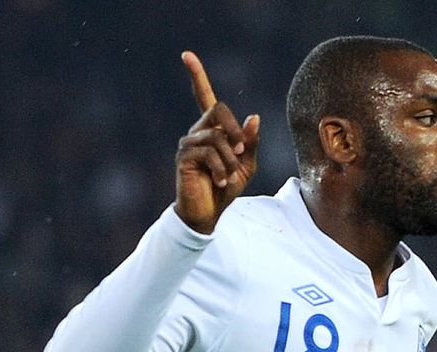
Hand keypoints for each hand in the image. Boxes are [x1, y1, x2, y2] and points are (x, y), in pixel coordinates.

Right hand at [174, 51, 259, 233]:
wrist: (209, 213)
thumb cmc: (227, 187)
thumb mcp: (246, 165)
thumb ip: (249, 142)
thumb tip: (253, 117)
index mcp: (213, 129)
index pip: (204, 96)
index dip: (196, 76)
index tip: (186, 55)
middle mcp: (198, 131)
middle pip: (219, 110)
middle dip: (235, 129)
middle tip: (241, 151)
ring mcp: (188, 143)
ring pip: (216, 136)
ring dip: (229, 159)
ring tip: (229, 177)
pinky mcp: (184, 157)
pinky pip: (208, 152)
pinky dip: (220, 168)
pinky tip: (220, 182)